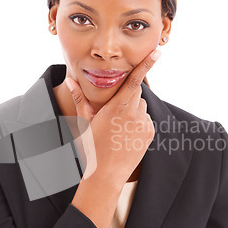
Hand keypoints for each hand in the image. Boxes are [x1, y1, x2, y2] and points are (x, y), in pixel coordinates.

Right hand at [65, 49, 160, 186]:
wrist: (105, 175)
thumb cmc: (91, 147)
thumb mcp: (84, 121)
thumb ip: (79, 98)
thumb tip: (69, 80)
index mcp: (116, 107)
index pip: (135, 80)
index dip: (147, 64)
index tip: (158, 52)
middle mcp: (133, 114)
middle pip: (135, 93)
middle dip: (126, 97)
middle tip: (113, 113)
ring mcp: (143, 124)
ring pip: (141, 107)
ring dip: (132, 111)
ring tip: (118, 128)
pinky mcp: (150, 133)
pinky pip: (146, 119)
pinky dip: (138, 123)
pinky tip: (125, 135)